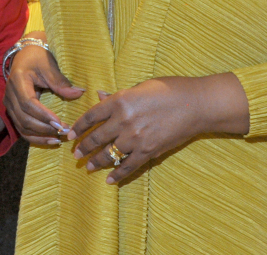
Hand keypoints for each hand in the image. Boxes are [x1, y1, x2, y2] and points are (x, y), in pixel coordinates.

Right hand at [3, 32, 83, 144]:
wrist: (25, 56)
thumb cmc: (38, 58)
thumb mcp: (49, 66)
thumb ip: (61, 81)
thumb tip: (78, 93)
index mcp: (17, 81)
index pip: (28, 103)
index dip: (43, 115)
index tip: (60, 122)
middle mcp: (9, 95)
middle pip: (24, 118)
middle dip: (45, 128)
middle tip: (65, 131)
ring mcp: (9, 105)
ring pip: (22, 127)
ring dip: (41, 136)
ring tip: (60, 138)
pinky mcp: (13, 112)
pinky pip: (22, 129)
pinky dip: (35, 138)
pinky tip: (51, 141)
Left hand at [68, 74, 248, 184]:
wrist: (196, 105)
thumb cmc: (169, 89)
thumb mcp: (140, 86)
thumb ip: (118, 95)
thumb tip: (100, 96)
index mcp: (119, 101)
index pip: (91, 116)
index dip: (77, 127)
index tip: (70, 134)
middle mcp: (123, 121)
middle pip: (96, 137)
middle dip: (83, 146)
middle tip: (75, 153)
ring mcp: (135, 138)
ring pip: (109, 154)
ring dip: (95, 161)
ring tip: (87, 166)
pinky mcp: (149, 152)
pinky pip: (129, 166)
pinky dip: (118, 174)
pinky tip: (109, 180)